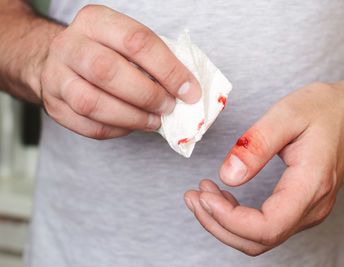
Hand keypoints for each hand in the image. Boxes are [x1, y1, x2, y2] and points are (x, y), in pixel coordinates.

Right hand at [40, 5, 200, 138]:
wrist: (64, 60)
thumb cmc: (107, 51)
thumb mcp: (127, 42)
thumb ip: (154, 60)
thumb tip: (187, 90)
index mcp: (95, 20)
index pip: (136, 41)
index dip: (168, 69)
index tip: (189, 91)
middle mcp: (68, 45)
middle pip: (107, 71)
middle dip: (147, 94)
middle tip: (169, 107)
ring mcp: (55, 76)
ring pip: (92, 103)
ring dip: (132, 117)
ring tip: (154, 121)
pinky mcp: (53, 105)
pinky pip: (87, 125)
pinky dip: (117, 130)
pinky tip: (132, 125)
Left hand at [185, 80, 343, 255]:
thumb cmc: (326, 109)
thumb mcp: (287, 114)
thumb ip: (255, 146)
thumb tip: (227, 176)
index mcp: (311, 185)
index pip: (266, 227)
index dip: (229, 219)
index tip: (204, 195)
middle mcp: (312, 207)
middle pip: (259, 241)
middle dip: (217, 224)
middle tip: (192, 196)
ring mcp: (308, 210)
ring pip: (260, 238)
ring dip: (224, 223)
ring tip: (200, 195)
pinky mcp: (300, 205)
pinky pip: (265, 226)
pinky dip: (236, 218)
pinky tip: (220, 197)